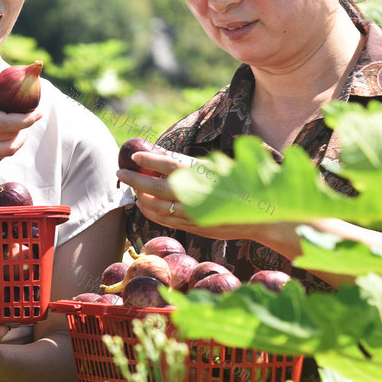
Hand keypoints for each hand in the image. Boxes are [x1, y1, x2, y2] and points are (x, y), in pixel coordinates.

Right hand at [0, 69, 40, 166]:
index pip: (6, 123)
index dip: (27, 119)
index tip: (38, 112)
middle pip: (9, 138)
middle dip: (25, 128)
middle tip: (30, 117)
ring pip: (5, 152)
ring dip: (17, 140)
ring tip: (20, 128)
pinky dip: (5, 149)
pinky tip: (5, 136)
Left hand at [117, 148, 274, 241]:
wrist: (261, 215)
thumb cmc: (236, 185)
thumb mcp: (214, 168)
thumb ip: (187, 165)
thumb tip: (161, 155)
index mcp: (203, 175)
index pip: (169, 165)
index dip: (149, 160)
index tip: (134, 156)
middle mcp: (196, 195)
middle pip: (156, 187)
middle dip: (134, 180)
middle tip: (120, 172)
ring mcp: (194, 213)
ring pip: (156, 207)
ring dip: (140, 197)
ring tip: (132, 189)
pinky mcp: (194, 226)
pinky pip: (165, 220)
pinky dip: (150, 212)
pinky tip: (143, 204)